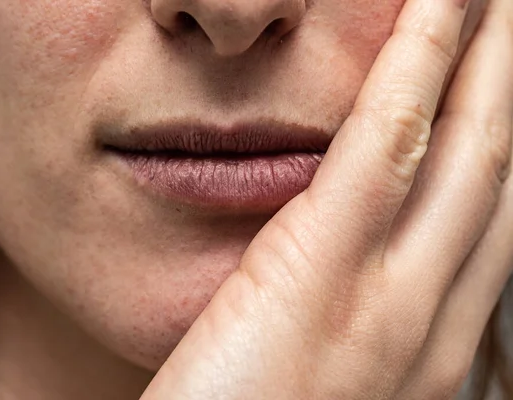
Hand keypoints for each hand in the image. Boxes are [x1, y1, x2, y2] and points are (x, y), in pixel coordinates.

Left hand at [141, 0, 512, 397]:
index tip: (501, 89)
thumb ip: (355, 310)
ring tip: (495, 1)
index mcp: (429, 344)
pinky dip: (417, 68)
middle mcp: (435, 321)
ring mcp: (393, 298)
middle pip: (496, 175)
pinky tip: (434, 10)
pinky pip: (386, 145)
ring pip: (466, 150)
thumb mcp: (326, 368)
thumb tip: (354, 254)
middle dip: (512, 90)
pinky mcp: (326, 270)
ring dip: (487, 64)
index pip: (486, 223)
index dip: (503, 143)